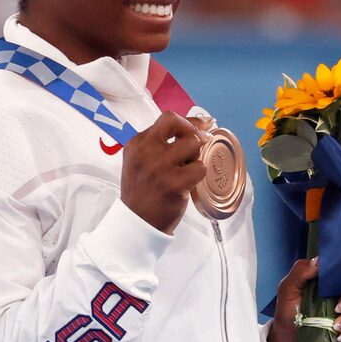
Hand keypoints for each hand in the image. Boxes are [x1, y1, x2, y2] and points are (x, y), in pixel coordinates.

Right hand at [120, 112, 205, 233]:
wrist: (138, 222)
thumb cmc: (142, 192)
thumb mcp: (140, 161)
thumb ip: (159, 144)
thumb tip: (193, 128)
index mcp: (138, 143)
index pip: (168, 119)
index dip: (189, 121)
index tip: (202, 125)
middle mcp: (147, 151)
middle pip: (182, 126)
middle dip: (196, 133)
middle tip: (202, 143)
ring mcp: (161, 167)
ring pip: (194, 145)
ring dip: (196, 156)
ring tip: (188, 168)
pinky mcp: (175, 184)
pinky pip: (200, 168)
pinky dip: (199, 175)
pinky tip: (189, 183)